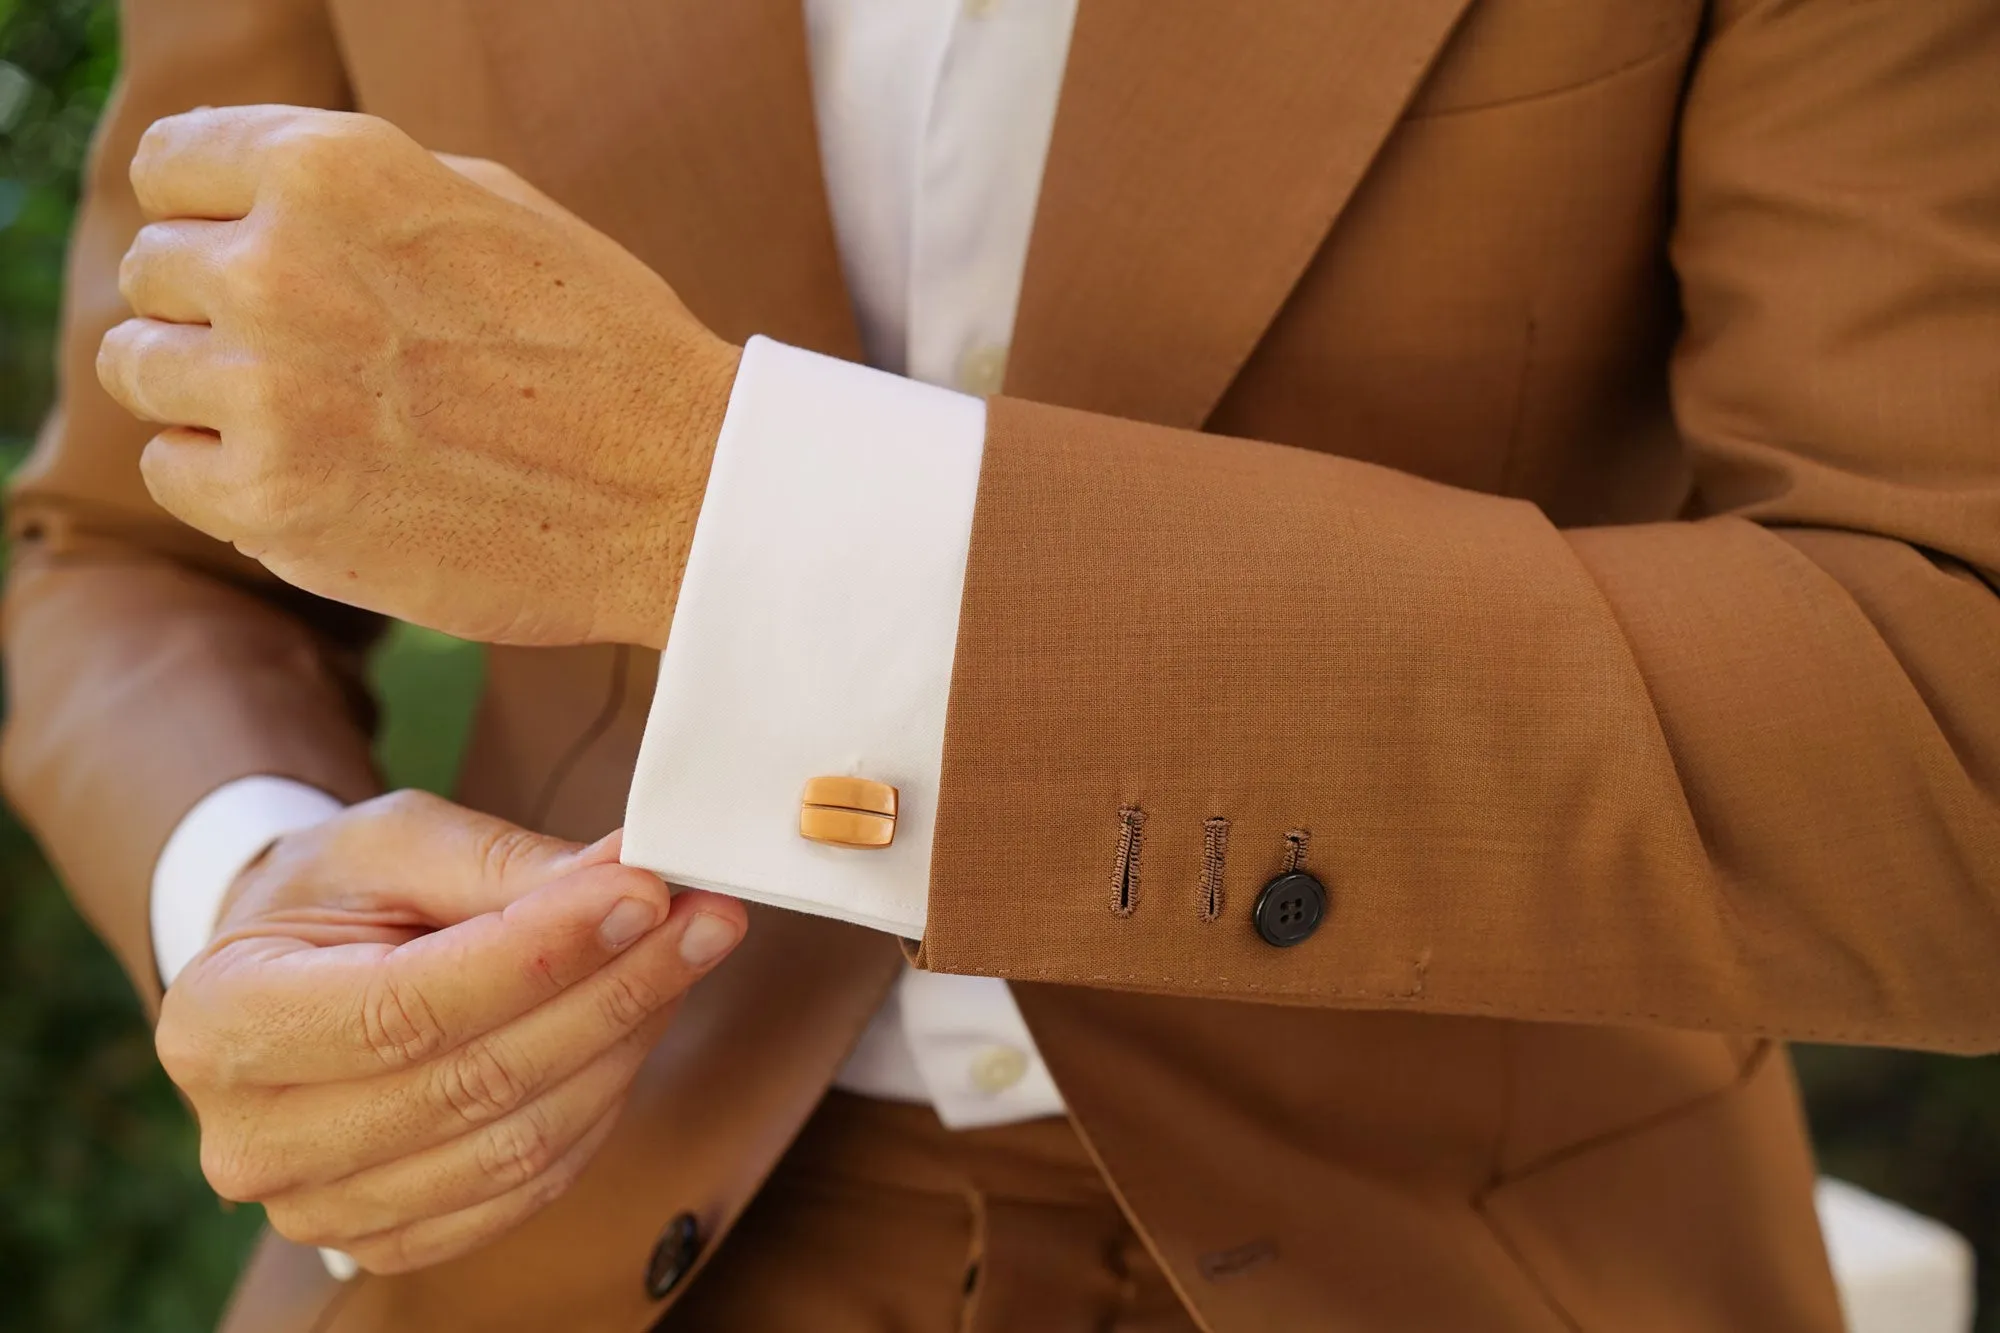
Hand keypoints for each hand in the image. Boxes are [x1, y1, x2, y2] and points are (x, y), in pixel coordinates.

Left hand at [96, 105, 740, 648]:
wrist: (682, 492)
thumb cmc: (603, 345)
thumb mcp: (486, 207)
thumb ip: (349, 191)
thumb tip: (241, 203)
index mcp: (335, 168)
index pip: (173, 167)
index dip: (214, 216)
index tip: (260, 259)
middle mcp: (282, 264)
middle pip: (155, 273)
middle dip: (219, 312)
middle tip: (319, 361)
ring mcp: (269, 388)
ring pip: (141, 371)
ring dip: (212, 395)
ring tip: (317, 420)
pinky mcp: (272, 500)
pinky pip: (172, 469)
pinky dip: (227, 479)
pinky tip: (319, 477)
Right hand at [155, 791, 746, 1273]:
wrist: (286, 970)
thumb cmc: (331, 897)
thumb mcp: (390, 841)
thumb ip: (500, 863)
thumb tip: (627, 879)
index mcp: (222, 1021)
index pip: (408, 1006)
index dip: (544, 954)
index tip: (645, 893)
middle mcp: (255, 1138)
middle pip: (475, 1083)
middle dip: (614, 992)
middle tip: (704, 918)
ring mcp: (320, 1208)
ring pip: (519, 1144)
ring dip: (626, 1045)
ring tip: (685, 957)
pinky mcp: (392, 1239)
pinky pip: (530, 1186)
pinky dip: (603, 1102)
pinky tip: (640, 1025)